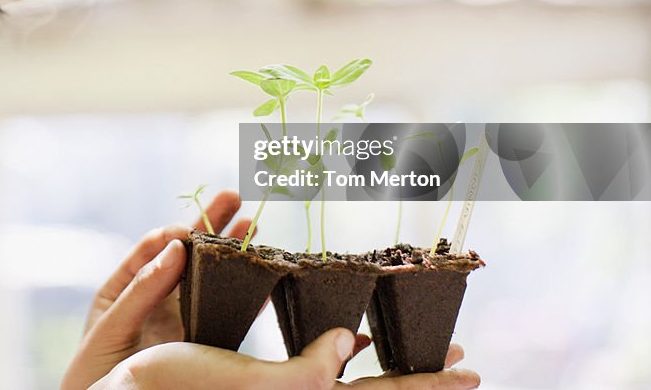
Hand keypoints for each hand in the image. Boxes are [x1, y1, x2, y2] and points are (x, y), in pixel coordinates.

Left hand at [61, 191, 250, 389]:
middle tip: (233, 197)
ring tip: (252, 228)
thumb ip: (141, 289)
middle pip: (187, 252)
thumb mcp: (110, 325)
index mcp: (128, 284)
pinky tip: (262, 279)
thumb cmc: (93, 371)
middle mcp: (157, 294)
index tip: (190, 233)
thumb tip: (175, 248)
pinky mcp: (198, 339)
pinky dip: (246, 296)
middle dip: (211, 223)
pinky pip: (225, 312)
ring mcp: (179, 315)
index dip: (174, 234)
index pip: (154, 247)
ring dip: (231, 252)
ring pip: (210, 276)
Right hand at [93, 331, 478, 389]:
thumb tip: (350, 344)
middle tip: (459, 359)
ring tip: (416, 349)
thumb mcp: (253, 386)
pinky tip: (350, 340)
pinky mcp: (261, 380)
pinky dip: (342, 354)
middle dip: (419, 376)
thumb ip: (307, 373)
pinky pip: (317, 369)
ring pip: (350, 382)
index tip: (473, 369)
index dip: (431, 385)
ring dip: (387, 365)